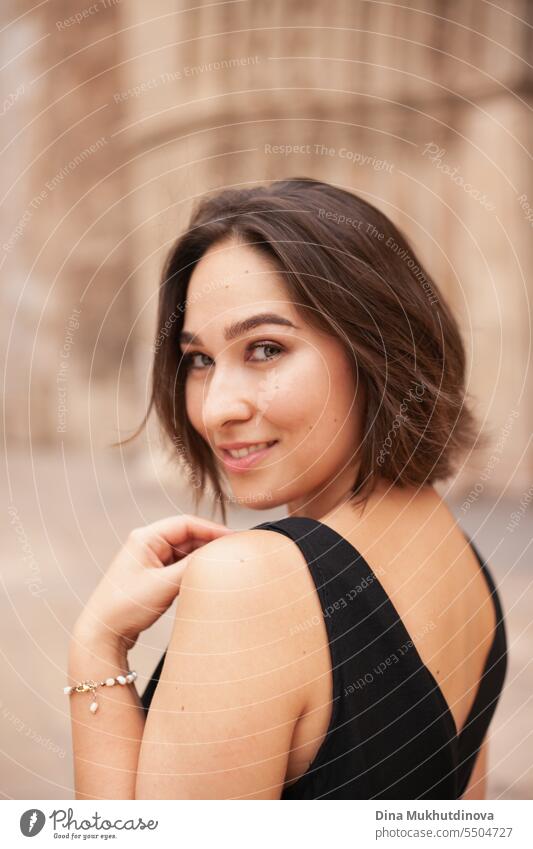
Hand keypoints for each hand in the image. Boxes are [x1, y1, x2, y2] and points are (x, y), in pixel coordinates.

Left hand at [73, 514, 236, 651]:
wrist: (102, 634)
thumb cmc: (125, 606)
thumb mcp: (164, 584)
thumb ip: (192, 566)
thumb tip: (218, 553)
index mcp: (145, 537)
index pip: (186, 523)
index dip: (213, 529)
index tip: (234, 538)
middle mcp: (146, 544)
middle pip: (187, 536)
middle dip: (209, 544)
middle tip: (233, 553)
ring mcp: (149, 560)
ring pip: (184, 552)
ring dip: (201, 558)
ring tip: (223, 566)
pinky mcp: (152, 576)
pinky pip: (179, 566)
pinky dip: (193, 570)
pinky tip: (206, 578)